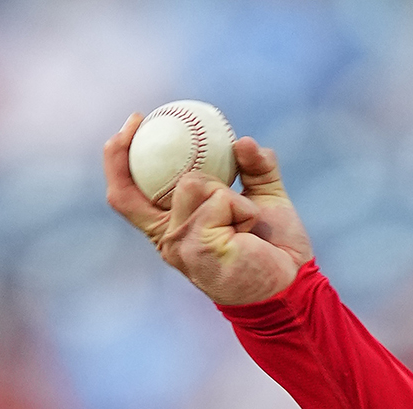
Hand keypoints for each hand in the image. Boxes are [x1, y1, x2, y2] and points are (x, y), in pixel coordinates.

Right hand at [103, 119, 311, 306]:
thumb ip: (254, 168)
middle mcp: (168, 240)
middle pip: (142, 181)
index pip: (126, 195)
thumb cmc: (276, 250)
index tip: (134, 122)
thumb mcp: (262, 199)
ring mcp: (178, 245)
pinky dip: (243, 207)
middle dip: (132, 146)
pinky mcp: (196, 246)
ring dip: (224, 190)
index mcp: (172, 229)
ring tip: (244, 218)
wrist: (295, 286)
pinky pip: (219, 199)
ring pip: (191, 182)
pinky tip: (250, 231)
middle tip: (139, 119)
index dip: (117, 157)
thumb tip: (243, 142)